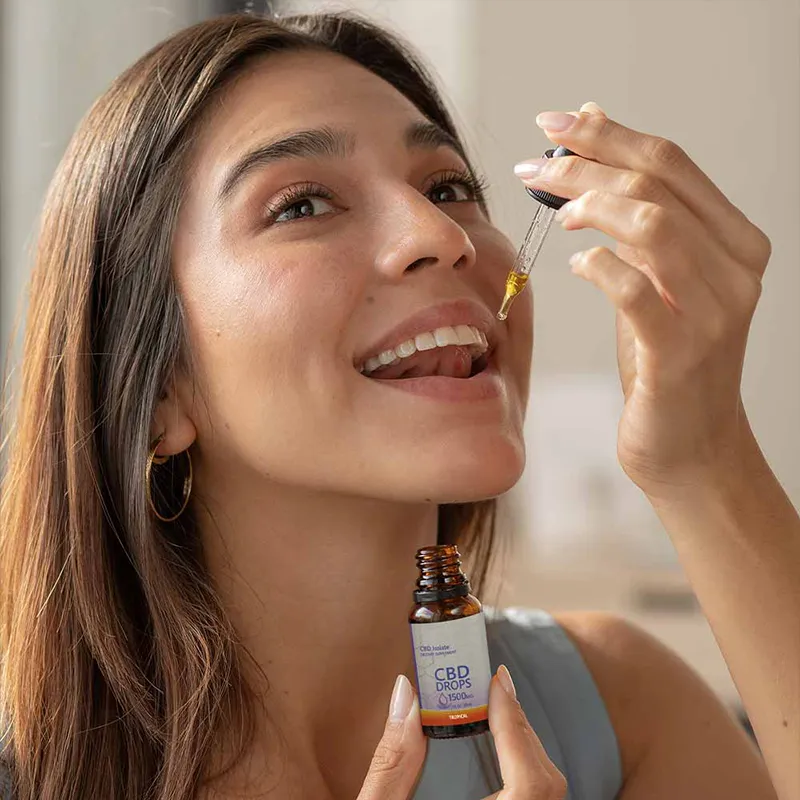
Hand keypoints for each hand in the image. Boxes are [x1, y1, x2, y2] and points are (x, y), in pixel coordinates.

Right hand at [357, 667, 565, 799]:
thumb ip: (393, 761)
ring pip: (543, 798)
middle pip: (544, 787)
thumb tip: (406, 694)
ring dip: (525, 753)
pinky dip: (522, 776)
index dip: (518, 726)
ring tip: (496, 714)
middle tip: (494, 688)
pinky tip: (499, 758)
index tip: (498, 682)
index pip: (530, 783)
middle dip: (521, 730)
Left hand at [514, 102, 771, 496]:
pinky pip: (634, 288)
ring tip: (557, 214)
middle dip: (585, 164)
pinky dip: (597, 266)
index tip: (553, 124)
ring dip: (591, 206)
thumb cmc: (663, 359)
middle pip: (656, 184)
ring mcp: (713, 310)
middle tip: (533, 165)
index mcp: (734, 240)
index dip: (608, 134)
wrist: (689, 444)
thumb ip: (634, 216)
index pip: (671, 162)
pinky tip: (575, 266)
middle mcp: (736, 268)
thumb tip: (596, 138)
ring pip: (651, 225)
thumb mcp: (654, 279)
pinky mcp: (680, 352)